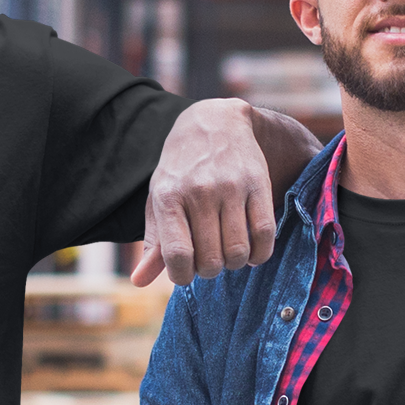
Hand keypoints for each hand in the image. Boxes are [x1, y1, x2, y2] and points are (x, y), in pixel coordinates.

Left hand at [133, 99, 277, 286]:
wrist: (215, 123)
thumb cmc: (182, 170)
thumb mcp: (160, 198)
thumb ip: (154, 242)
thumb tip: (139, 282)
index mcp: (169, 197)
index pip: (177, 255)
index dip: (182, 276)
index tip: (185, 273)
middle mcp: (199, 191)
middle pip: (210, 259)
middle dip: (209, 271)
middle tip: (209, 260)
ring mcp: (231, 187)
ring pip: (238, 252)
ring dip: (235, 264)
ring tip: (228, 253)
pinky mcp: (258, 184)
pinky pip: (265, 234)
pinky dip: (260, 254)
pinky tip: (252, 252)